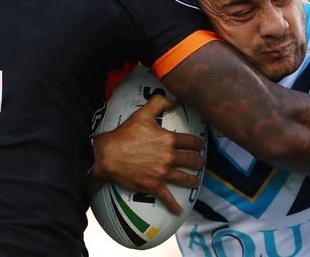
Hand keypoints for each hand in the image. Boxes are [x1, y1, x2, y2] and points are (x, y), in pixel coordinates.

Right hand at [92, 95, 204, 214]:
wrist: (108, 154)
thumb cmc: (125, 134)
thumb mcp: (142, 114)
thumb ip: (159, 104)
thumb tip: (174, 100)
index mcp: (169, 139)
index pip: (191, 141)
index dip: (198, 143)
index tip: (201, 145)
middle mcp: (169, 157)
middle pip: (192, 160)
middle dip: (199, 162)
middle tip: (201, 163)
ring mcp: (162, 172)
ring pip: (185, 178)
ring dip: (193, 180)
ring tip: (196, 182)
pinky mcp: (153, 185)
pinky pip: (167, 197)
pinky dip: (174, 205)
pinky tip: (180, 210)